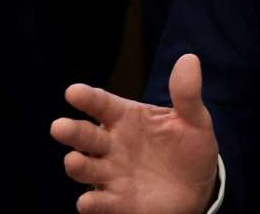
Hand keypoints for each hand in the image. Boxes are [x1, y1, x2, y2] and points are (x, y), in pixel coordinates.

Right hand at [51, 54, 219, 213]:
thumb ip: (187, 94)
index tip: (73, 92)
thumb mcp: (194, 119)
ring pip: (86, 168)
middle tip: (60, 127)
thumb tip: (189, 59)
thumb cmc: (189, 147)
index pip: (103, 105)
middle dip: (72, 132)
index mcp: (126, 118)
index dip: (88, 98)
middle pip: (86, 136)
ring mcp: (112, 173)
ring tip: (73, 160)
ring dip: (77, 165)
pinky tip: (87, 202)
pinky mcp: (117, 202)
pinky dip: (92, 202)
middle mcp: (112, 145)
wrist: (199, 186)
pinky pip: (100, 203)